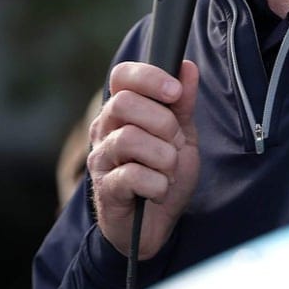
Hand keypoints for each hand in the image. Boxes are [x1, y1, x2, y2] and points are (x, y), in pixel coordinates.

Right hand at [86, 60, 199, 259]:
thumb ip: (183, 102)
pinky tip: (160, 189)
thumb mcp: (182, 133)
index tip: (175, 92)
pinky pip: (133, 176)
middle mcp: (105, 130)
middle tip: (175, 141)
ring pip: (129, 139)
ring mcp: (101, 159)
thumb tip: (187, 66)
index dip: (149, 77)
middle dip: (162, 122)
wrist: (157, 222)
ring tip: (169, 169)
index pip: (121, 75)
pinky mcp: (105, 189)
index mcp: (123, 110)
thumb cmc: (165, 172)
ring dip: (164, 156)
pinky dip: (158, 183)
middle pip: (123, 103)